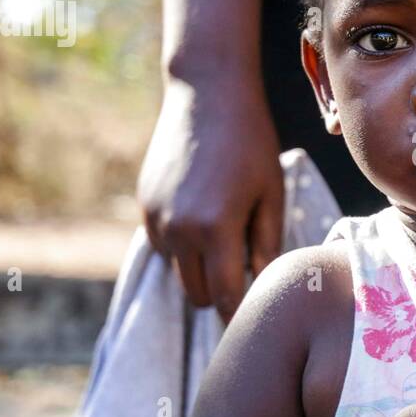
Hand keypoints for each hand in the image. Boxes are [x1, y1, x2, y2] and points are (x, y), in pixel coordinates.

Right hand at [137, 77, 283, 323]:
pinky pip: (163, 246)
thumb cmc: (251, 142)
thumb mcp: (271, 193)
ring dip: (199, 268)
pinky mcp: (143, 206)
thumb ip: (266, 245)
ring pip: (177, 272)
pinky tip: (203, 216)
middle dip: (220, 292)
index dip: (240, 314)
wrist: (206, 94)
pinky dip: (181, 246)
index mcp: (216, 229)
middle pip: (197, 293)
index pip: (225, 297)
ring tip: (227, 237)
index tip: (255, 323)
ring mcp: (155, 219)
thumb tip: (262, 284)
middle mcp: (179, 230)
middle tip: (246, 273)